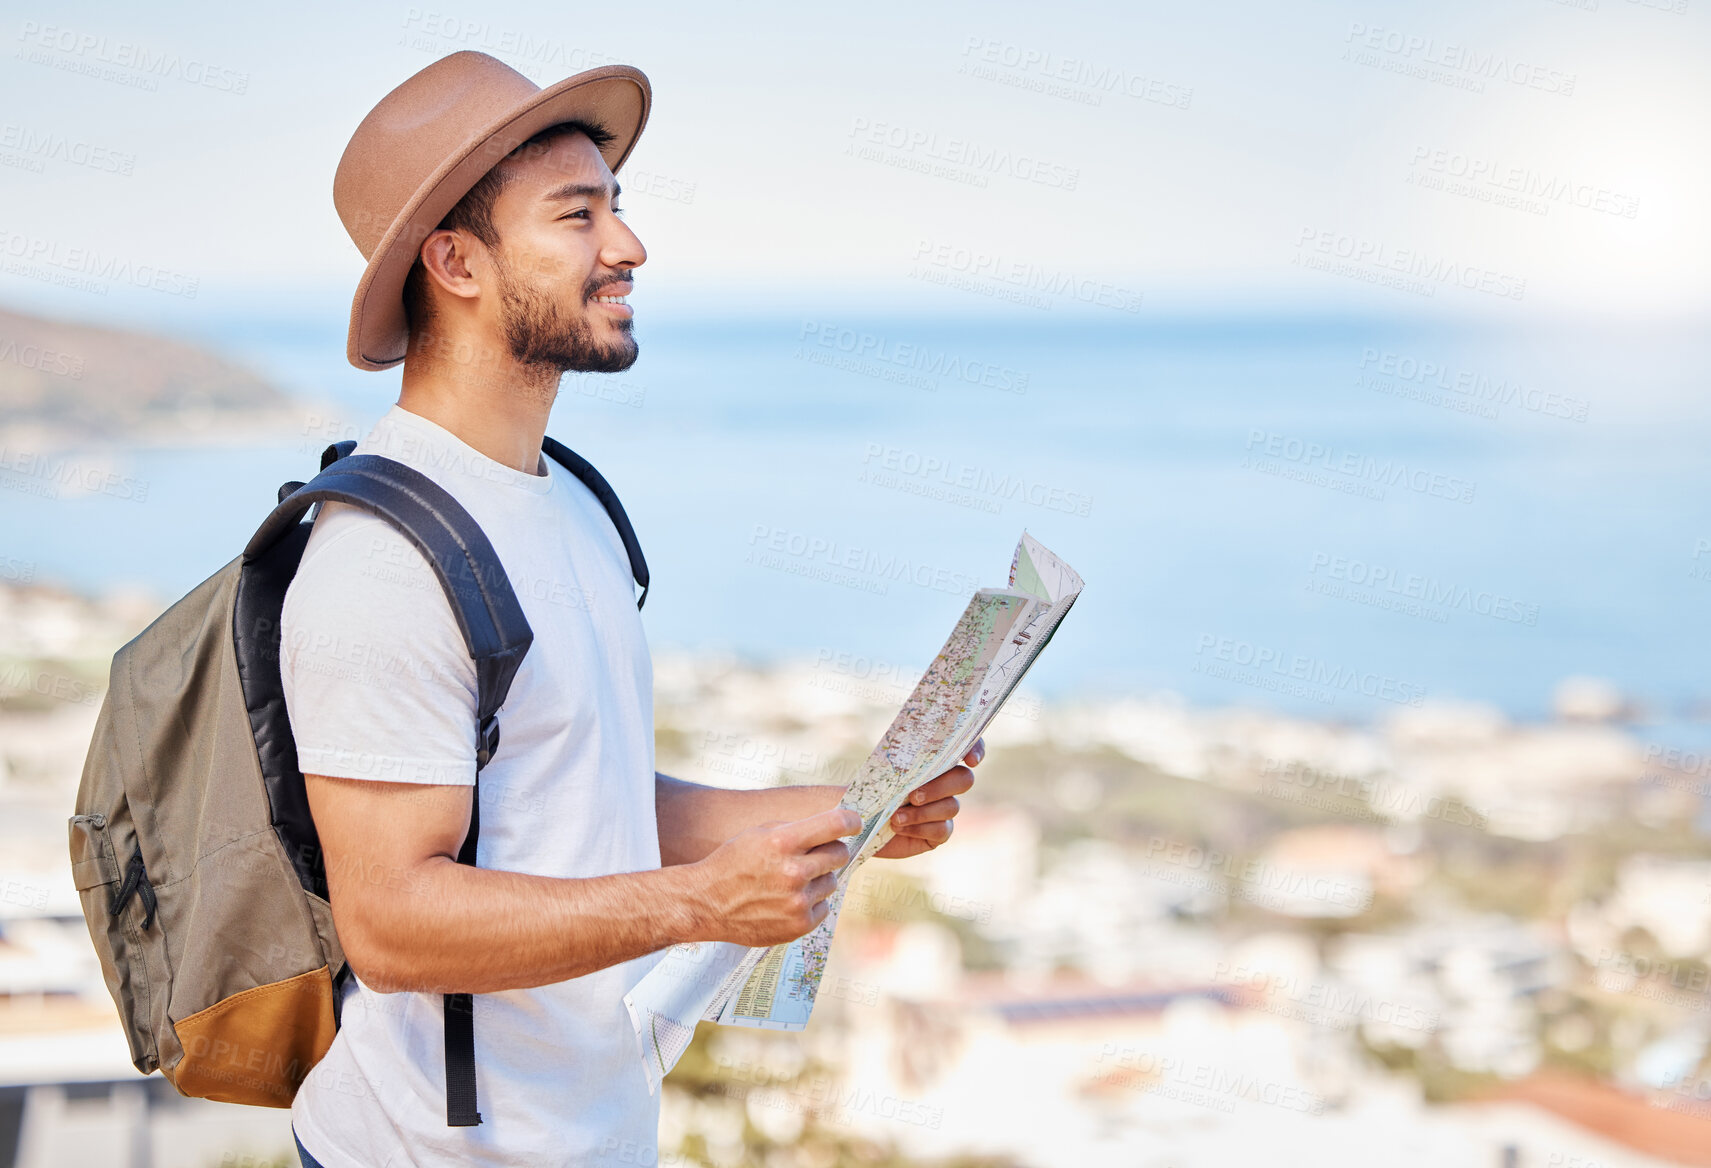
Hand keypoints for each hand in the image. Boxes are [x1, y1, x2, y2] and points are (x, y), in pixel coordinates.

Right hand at [684, 806, 859, 946]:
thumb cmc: (733, 863)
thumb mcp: (759, 834)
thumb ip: (797, 829)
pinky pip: (824, 906)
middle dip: (830, 851)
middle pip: (840, 853)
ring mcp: (798, 900)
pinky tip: (788, 900)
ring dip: (818, 879)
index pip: (835, 824)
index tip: (855, 823)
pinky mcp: (799, 924)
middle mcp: (794, 871)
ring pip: (832, 881)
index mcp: (783, 841)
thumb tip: (835, 827)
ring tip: (789, 882)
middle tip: (813, 855)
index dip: (851, 821)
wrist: (706, 903)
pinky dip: (811, 902)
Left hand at [874, 737, 983, 859]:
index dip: (975, 749)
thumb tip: (908, 757)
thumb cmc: (867, 790)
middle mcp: (944, 784)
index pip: (965, 748)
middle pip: (964, 779)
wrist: (855, 821)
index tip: (970, 759)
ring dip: (923, 811)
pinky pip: (942, 829)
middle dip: (940, 786)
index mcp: (933, 762)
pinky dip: (920, 827)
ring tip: (895, 817)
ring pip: (952, 806)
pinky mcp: (937, 833)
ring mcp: (943, 809)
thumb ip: (899, 764)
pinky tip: (899, 827)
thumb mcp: (879, 772)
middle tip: (912, 794)